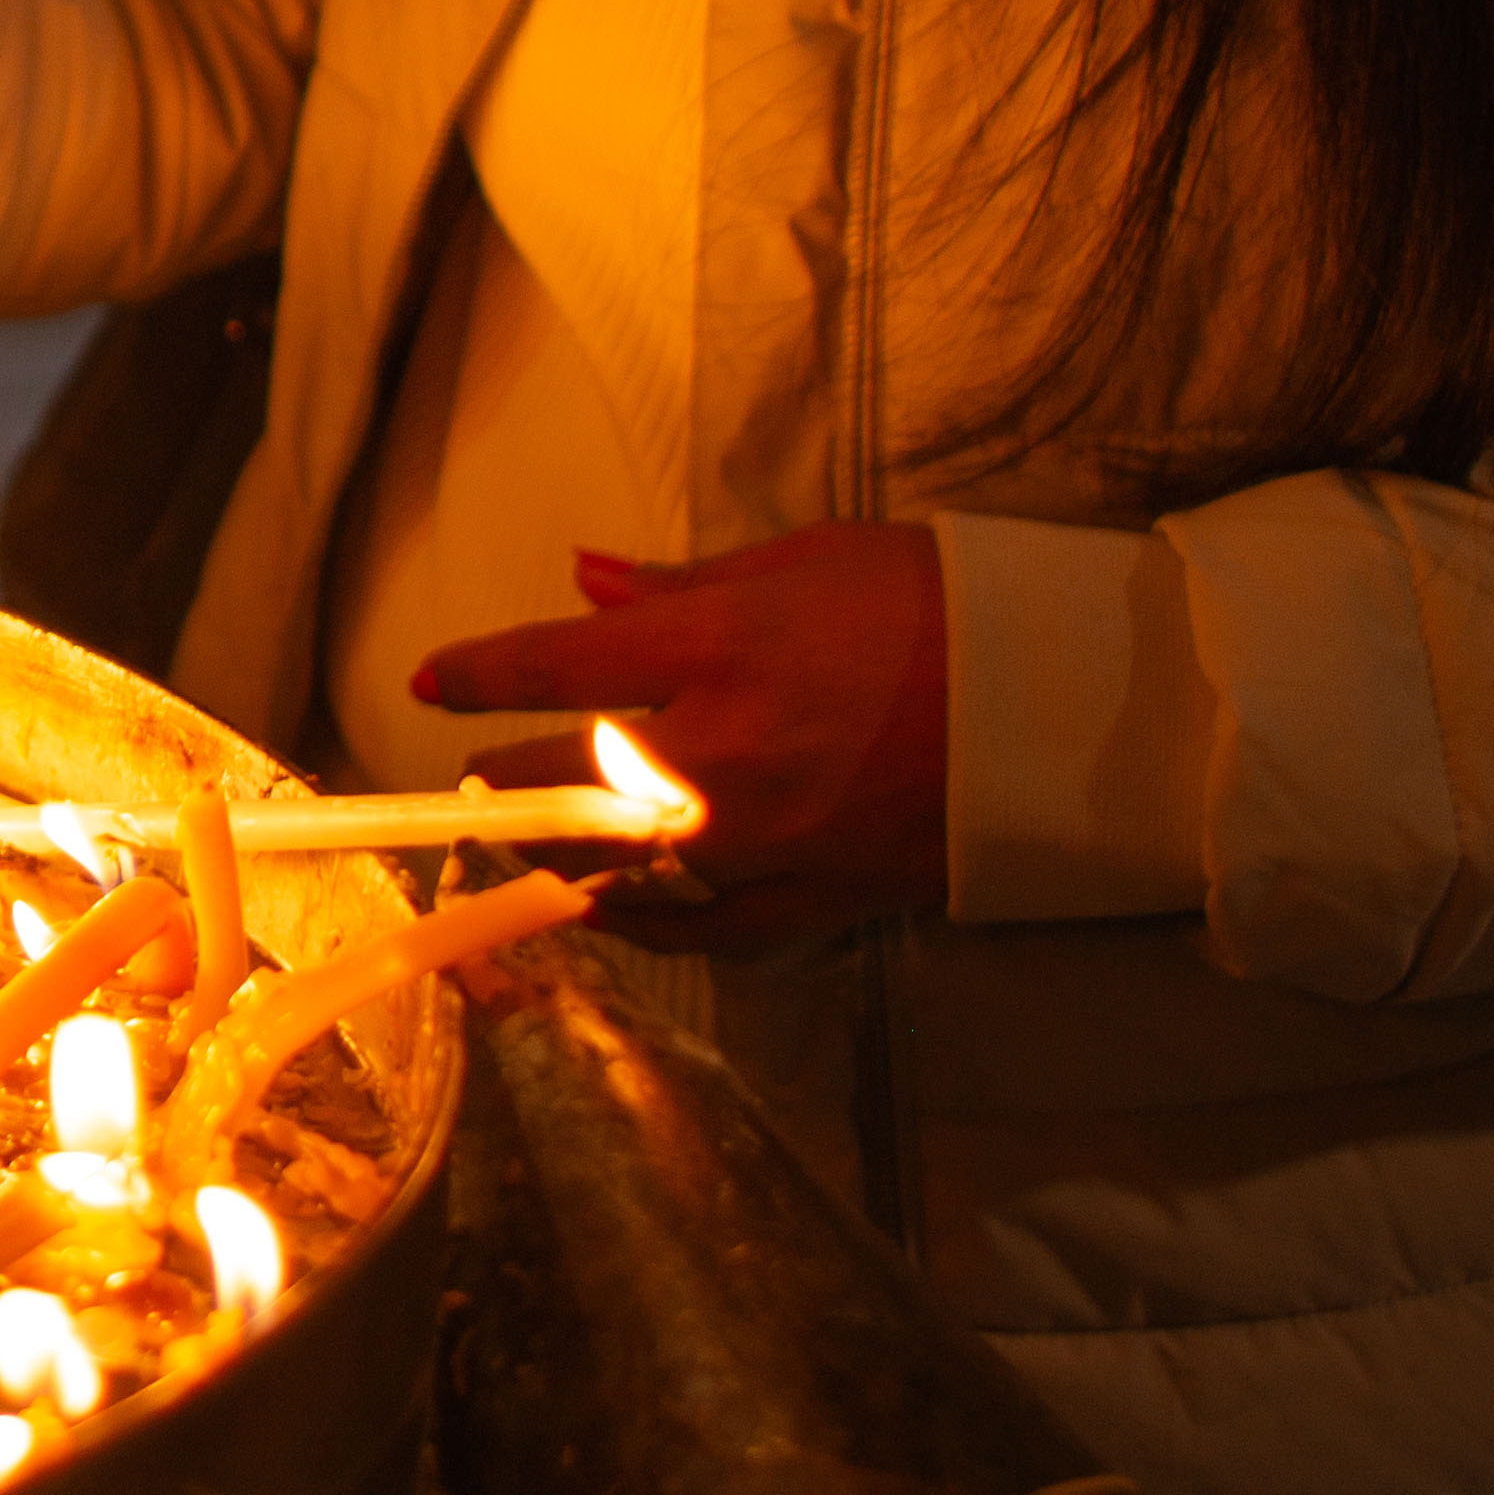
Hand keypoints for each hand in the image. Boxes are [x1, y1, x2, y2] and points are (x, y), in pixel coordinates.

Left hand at [408, 523, 949, 956]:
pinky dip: (640, 924)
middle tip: (478, 779)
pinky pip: (695, 933)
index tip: (432, 683)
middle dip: (504, 779)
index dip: (479, 676)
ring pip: (611, 869)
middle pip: (563, 780)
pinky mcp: (809, 900)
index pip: (556, 666)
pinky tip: (609, 908)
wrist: (1060, 704)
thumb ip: (677, 584)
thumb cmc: (932, 604)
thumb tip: (583, 580)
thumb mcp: (803, 561)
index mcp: (720, 647)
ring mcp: (763, 840)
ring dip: (555, 857)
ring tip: (526, 843)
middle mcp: (724, 752)